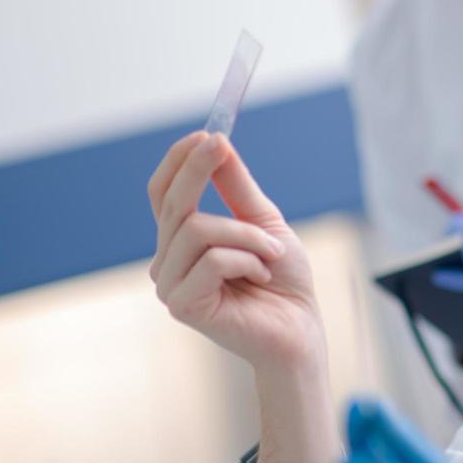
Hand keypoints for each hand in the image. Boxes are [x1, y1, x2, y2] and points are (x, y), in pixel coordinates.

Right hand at [147, 131, 322, 370]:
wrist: (299, 328)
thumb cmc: (282, 278)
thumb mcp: (263, 221)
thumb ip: (235, 186)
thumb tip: (216, 141)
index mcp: (180, 240)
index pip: (163, 193)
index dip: (177, 161)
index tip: (205, 133)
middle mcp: (166, 261)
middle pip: (172, 203)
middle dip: (198, 169)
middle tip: (219, 144)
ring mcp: (169, 285)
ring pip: (198, 229)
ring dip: (248, 235)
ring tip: (272, 255)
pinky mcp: (182, 305)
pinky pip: (213, 260)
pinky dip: (248, 260)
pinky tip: (261, 277)